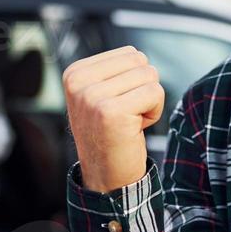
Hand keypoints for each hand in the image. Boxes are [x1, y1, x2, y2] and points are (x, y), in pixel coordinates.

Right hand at [62, 46, 163, 192]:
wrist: (106, 178)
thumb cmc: (110, 135)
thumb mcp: (100, 96)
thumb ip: (114, 71)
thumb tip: (138, 56)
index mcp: (75, 73)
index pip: (130, 54)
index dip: (134, 80)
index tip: (118, 105)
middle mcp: (79, 82)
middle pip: (140, 62)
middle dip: (143, 88)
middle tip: (127, 115)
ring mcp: (92, 96)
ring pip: (150, 76)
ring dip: (149, 102)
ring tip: (129, 122)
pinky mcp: (111, 111)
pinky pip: (155, 93)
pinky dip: (155, 112)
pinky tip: (135, 129)